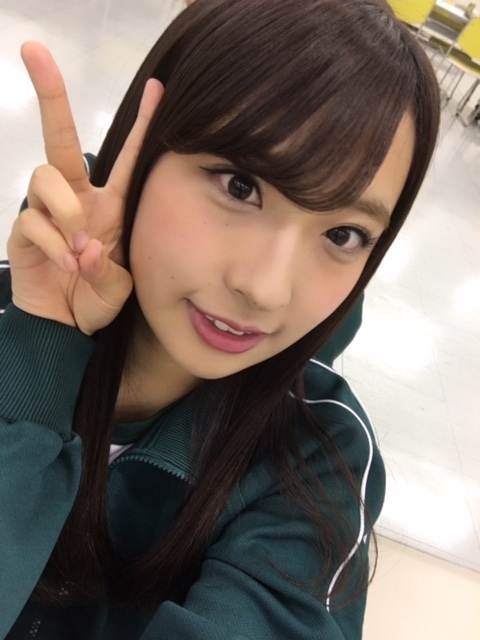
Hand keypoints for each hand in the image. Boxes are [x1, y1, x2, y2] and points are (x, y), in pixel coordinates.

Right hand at [7, 42, 162, 334]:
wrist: (68, 326)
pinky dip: (55, 245)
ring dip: (66, 212)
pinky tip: (67, 266)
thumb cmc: (98, 299)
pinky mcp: (24, 231)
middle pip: (60, 140)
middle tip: (33, 51)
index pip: (127, 159)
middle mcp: (77, 199)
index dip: (141, 125)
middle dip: (51, 95)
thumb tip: (85, 246)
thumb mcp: (120, 283)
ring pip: (45, 178)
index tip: (158, 88)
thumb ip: (110, 265)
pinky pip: (34, 221)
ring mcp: (47, 212)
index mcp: (110, 206)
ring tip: (80, 250)